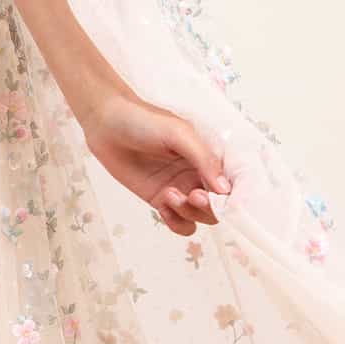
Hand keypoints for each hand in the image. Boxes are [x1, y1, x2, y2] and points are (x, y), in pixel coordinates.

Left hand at [78, 91, 231, 235]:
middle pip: (221, 206)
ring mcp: (182, 188)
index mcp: (211, 155)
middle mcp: (200, 174)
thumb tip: (224, 189)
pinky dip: (176, 222)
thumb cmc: (144, 120)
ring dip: (190, 213)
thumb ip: (203, 159)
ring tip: (169, 194)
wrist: (106, 123)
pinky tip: (164, 207)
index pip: (237, 182)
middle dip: (210, 207)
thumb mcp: (178, 134)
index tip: (230, 204)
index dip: (238, 197)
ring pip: (201, 217)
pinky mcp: (162, 200)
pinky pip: (180, 223)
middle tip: (193, 196)